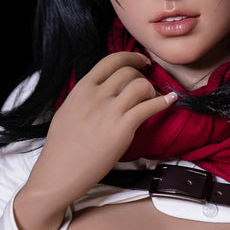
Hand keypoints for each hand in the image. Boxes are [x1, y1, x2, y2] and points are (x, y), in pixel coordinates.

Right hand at [14, 52, 176, 229]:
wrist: (59, 172)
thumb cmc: (61, 147)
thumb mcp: (68, 110)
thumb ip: (86, 96)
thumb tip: (103, 88)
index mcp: (82, 89)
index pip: (111, 60)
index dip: (131, 57)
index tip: (142, 61)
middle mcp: (96, 96)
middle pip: (128, 72)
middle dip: (142, 75)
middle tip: (148, 83)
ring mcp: (109, 111)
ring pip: (140, 85)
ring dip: (152, 89)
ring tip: (153, 97)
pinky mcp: (122, 128)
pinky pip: (149, 107)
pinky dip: (163, 101)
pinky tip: (170, 100)